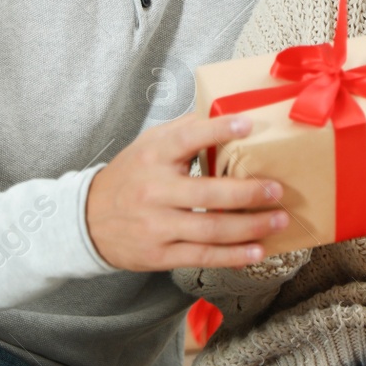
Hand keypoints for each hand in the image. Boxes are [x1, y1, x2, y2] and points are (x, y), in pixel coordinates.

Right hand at [85, 114, 290, 270]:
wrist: (87, 220)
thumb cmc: (129, 175)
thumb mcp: (148, 144)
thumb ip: (184, 129)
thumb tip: (224, 109)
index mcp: (154, 156)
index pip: (187, 138)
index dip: (218, 130)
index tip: (248, 124)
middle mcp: (155, 190)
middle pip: (209, 192)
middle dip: (249, 193)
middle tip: (277, 189)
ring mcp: (157, 225)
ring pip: (211, 228)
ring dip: (251, 227)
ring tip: (278, 220)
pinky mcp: (160, 254)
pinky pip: (203, 256)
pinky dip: (233, 256)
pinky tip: (257, 251)